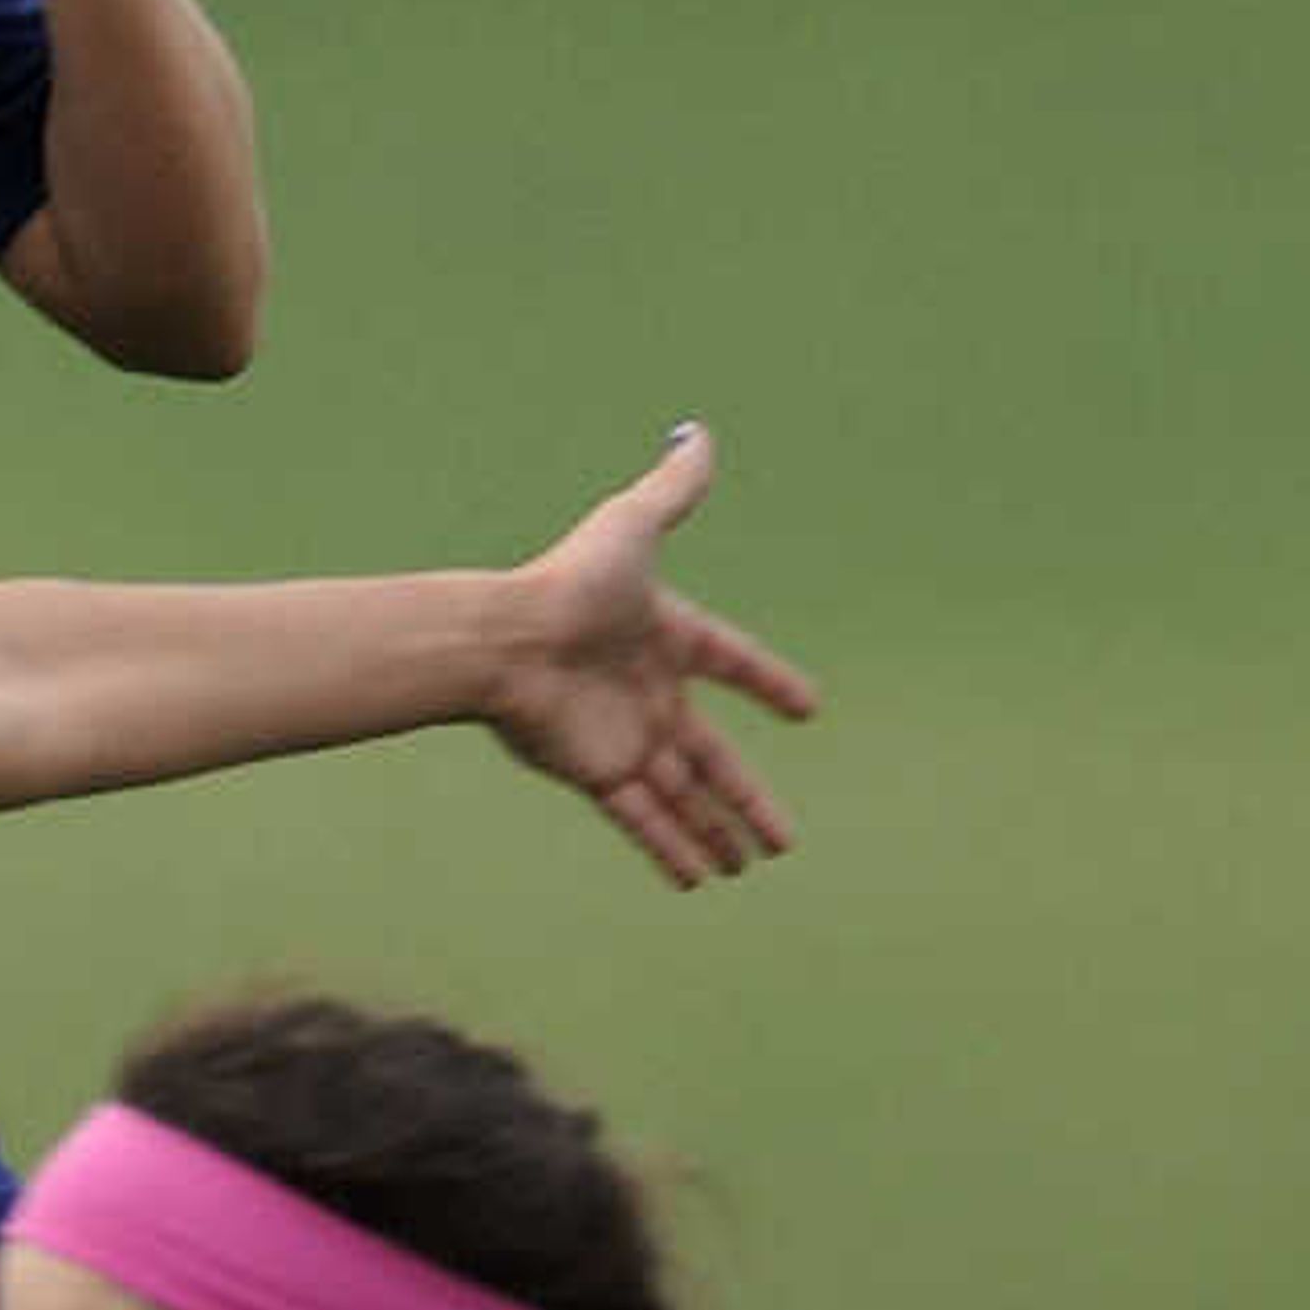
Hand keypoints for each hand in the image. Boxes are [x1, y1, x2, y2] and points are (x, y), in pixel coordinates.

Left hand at [485, 425, 815, 888]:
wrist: (504, 639)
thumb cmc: (568, 583)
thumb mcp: (632, 526)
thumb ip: (672, 488)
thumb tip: (696, 431)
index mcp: (664, 638)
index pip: (729, 661)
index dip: (766, 680)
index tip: (806, 707)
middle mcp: (647, 695)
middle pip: (711, 756)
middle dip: (748, 796)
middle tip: (785, 837)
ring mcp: (623, 739)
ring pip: (683, 797)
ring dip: (716, 831)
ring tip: (749, 864)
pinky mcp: (598, 773)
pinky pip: (644, 819)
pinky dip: (670, 848)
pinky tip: (698, 879)